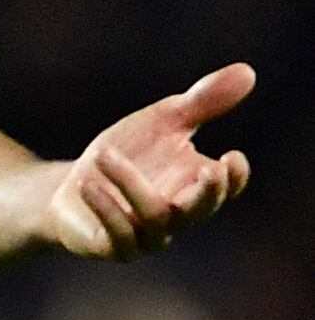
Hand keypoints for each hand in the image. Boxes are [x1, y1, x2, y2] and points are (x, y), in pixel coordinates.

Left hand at [48, 62, 253, 261]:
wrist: (72, 187)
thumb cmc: (126, 153)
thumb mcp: (160, 121)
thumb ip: (201, 102)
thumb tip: (248, 71)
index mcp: (194, 185)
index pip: (227, 189)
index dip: (234, 178)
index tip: (232, 157)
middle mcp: (179, 216)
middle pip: (202, 209)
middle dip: (209, 191)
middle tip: (209, 166)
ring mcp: (149, 236)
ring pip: (154, 216)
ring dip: (129, 181)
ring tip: (102, 152)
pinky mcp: (115, 248)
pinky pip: (119, 236)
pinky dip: (107, 209)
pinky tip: (88, 184)